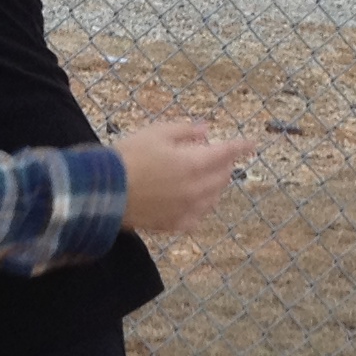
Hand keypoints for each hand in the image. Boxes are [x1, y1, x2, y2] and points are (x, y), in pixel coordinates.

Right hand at [112, 118, 257, 233]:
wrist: (104, 191)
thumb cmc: (128, 156)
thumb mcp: (156, 133)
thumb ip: (186, 131)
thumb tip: (206, 131)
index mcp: (194, 164)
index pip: (227, 153)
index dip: (241, 146)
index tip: (252, 143)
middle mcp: (196, 190)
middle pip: (223, 176)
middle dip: (224, 163)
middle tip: (213, 153)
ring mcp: (186, 210)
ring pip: (214, 198)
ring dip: (215, 184)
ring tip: (205, 175)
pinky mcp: (173, 225)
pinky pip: (197, 217)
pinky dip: (201, 207)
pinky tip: (193, 202)